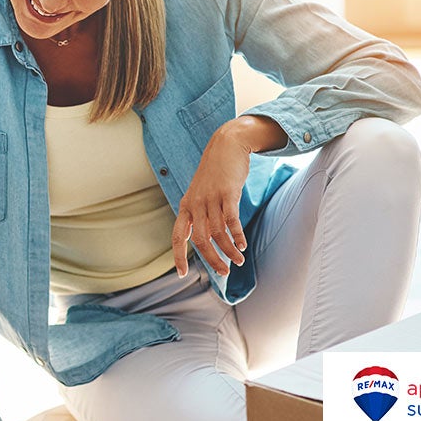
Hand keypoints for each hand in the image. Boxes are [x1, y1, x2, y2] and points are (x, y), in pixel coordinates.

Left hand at [170, 115, 285, 277]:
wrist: (226, 145)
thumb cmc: (215, 173)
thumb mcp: (201, 193)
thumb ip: (200, 214)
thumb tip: (205, 238)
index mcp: (186, 207)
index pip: (177, 237)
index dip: (179, 256)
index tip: (182, 274)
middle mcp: (195, 204)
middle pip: (200, 240)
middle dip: (212, 260)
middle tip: (224, 273)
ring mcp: (210, 198)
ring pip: (217, 233)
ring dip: (228, 251)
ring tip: (239, 261)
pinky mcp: (227, 192)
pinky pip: (231, 220)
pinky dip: (237, 235)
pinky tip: (242, 245)